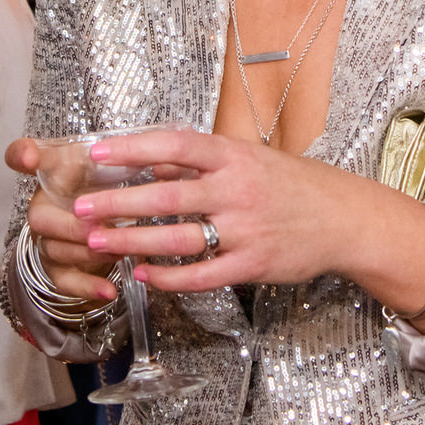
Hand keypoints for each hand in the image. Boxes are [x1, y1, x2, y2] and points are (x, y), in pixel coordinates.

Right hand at [4, 137, 118, 304]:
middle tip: (99, 227)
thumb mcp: (114, 162)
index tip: (31, 158)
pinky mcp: (57, 266)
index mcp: (54, 171)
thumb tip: (164, 161)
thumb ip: (129, 157)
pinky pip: (65, 280)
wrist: (101, 220)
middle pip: (38, 216)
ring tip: (119, 251)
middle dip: (71, 225)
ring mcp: (47, 237)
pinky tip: (109, 291)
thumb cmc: (104, 183)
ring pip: (55, 249)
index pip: (22, 155)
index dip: (22, 155)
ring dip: (88, 252)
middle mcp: (43, 204)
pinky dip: (87, 286)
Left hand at [59, 126, 424, 311]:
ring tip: (97, 243)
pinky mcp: (252, 265)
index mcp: (234, 157)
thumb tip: (152, 163)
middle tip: (78, 210)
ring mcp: (245, 230)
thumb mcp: (251, 160)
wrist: (346, 219)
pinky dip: (169, 278)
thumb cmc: (294, 185)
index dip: (133, 148)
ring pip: (178, 239)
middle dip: (117, 204)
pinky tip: (143, 276)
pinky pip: (202, 275)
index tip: (97, 153)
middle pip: (166, 197)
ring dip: (132, 242)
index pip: (176, 146)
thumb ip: (202, 164)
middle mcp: (237, 191)